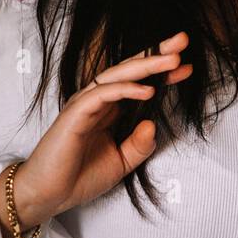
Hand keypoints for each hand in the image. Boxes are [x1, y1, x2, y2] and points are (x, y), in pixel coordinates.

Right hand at [0, 32, 193, 236]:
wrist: (49, 196)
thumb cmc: (79, 177)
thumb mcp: (121, 163)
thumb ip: (139, 145)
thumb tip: (153, 124)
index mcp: (109, 109)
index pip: (139, 82)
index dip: (162, 72)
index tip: (188, 67)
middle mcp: (97, 101)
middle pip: (130, 70)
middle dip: (157, 54)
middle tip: (183, 41)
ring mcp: (85, 105)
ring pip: (117, 76)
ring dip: (146, 66)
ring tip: (173, 60)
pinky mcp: (75, 115)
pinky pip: (102, 94)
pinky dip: (125, 89)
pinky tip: (147, 89)